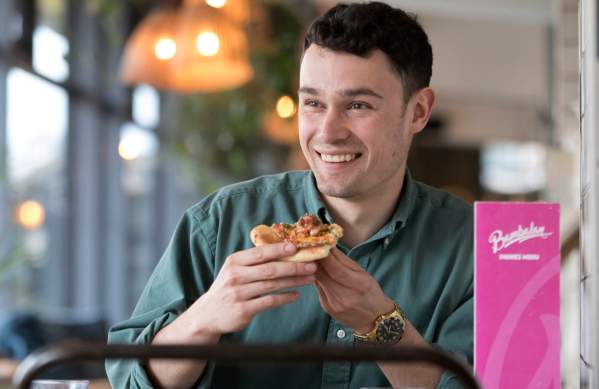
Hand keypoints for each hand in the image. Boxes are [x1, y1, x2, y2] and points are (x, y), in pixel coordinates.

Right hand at [190, 243, 316, 335]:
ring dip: (294, 281)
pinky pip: (269, 302)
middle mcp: (235, 276)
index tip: (296, 247)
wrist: (207, 314)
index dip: (279, 249)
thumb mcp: (234, 269)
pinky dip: (284, 298)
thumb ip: (254, 261)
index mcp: (234, 262)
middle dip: (294, 266)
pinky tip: (296, 295)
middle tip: (312, 265)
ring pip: (272, 285)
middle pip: (270, 269)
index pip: (260, 253)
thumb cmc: (228, 288)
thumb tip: (283, 248)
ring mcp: (239, 293)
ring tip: (310, 278)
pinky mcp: (243, 310)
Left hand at [314, 248, 394, 333]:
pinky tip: (315, 270)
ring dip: (313, 267)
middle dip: (315, 260)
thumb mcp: (363, 274)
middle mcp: (345, 297)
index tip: (318, 244)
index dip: (325, 257)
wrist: (373, 319)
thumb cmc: (371, 292)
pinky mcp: (327, 308)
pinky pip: (318, 288)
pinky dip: (316, 277)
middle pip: (324, 275)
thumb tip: (329, 246)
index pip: (337, 270)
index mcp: (359, 286)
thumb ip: (344, 261)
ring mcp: (334, 304)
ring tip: (310, 256)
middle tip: (310, 247)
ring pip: (319, 281)